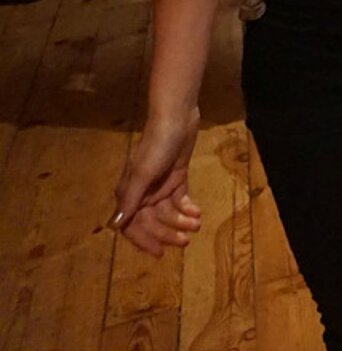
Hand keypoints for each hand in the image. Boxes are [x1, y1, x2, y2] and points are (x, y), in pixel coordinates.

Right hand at [113, 109, 201, 256]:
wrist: (176, 118)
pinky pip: (180, 199)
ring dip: (182, 220)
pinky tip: (197, 211)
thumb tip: (114, 226)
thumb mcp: (144, 173)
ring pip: (168, 212)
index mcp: (129, 193)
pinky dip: (188, 207)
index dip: (144, 241)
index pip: (132, 226)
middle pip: (153, 222)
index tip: (160, 253)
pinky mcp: (176, 177)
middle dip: (169, 232)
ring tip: (197, 222)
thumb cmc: (157, 145)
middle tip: (186, 240)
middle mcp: (142, 192)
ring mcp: (160, 185)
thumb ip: (130, 200)